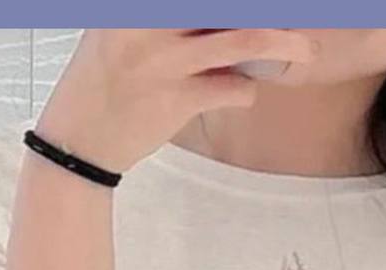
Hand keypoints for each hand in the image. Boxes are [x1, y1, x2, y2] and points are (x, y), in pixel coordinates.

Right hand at [34, 29, 321, 174]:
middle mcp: (150, 21)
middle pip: (230, 7)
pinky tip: (241, 92)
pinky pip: (233, 89)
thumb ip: (164, 20)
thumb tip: (223, 22)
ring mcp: (166, 60)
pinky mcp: (177, 100)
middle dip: (272, 14)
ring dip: (283, 42)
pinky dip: (246, 91)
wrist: (80, 139)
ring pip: (244, 38)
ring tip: (305, 48)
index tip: (268, 10)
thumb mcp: (123, 30)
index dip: (241, 3)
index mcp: (137, 5)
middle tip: (297, 18)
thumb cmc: (106, 81)